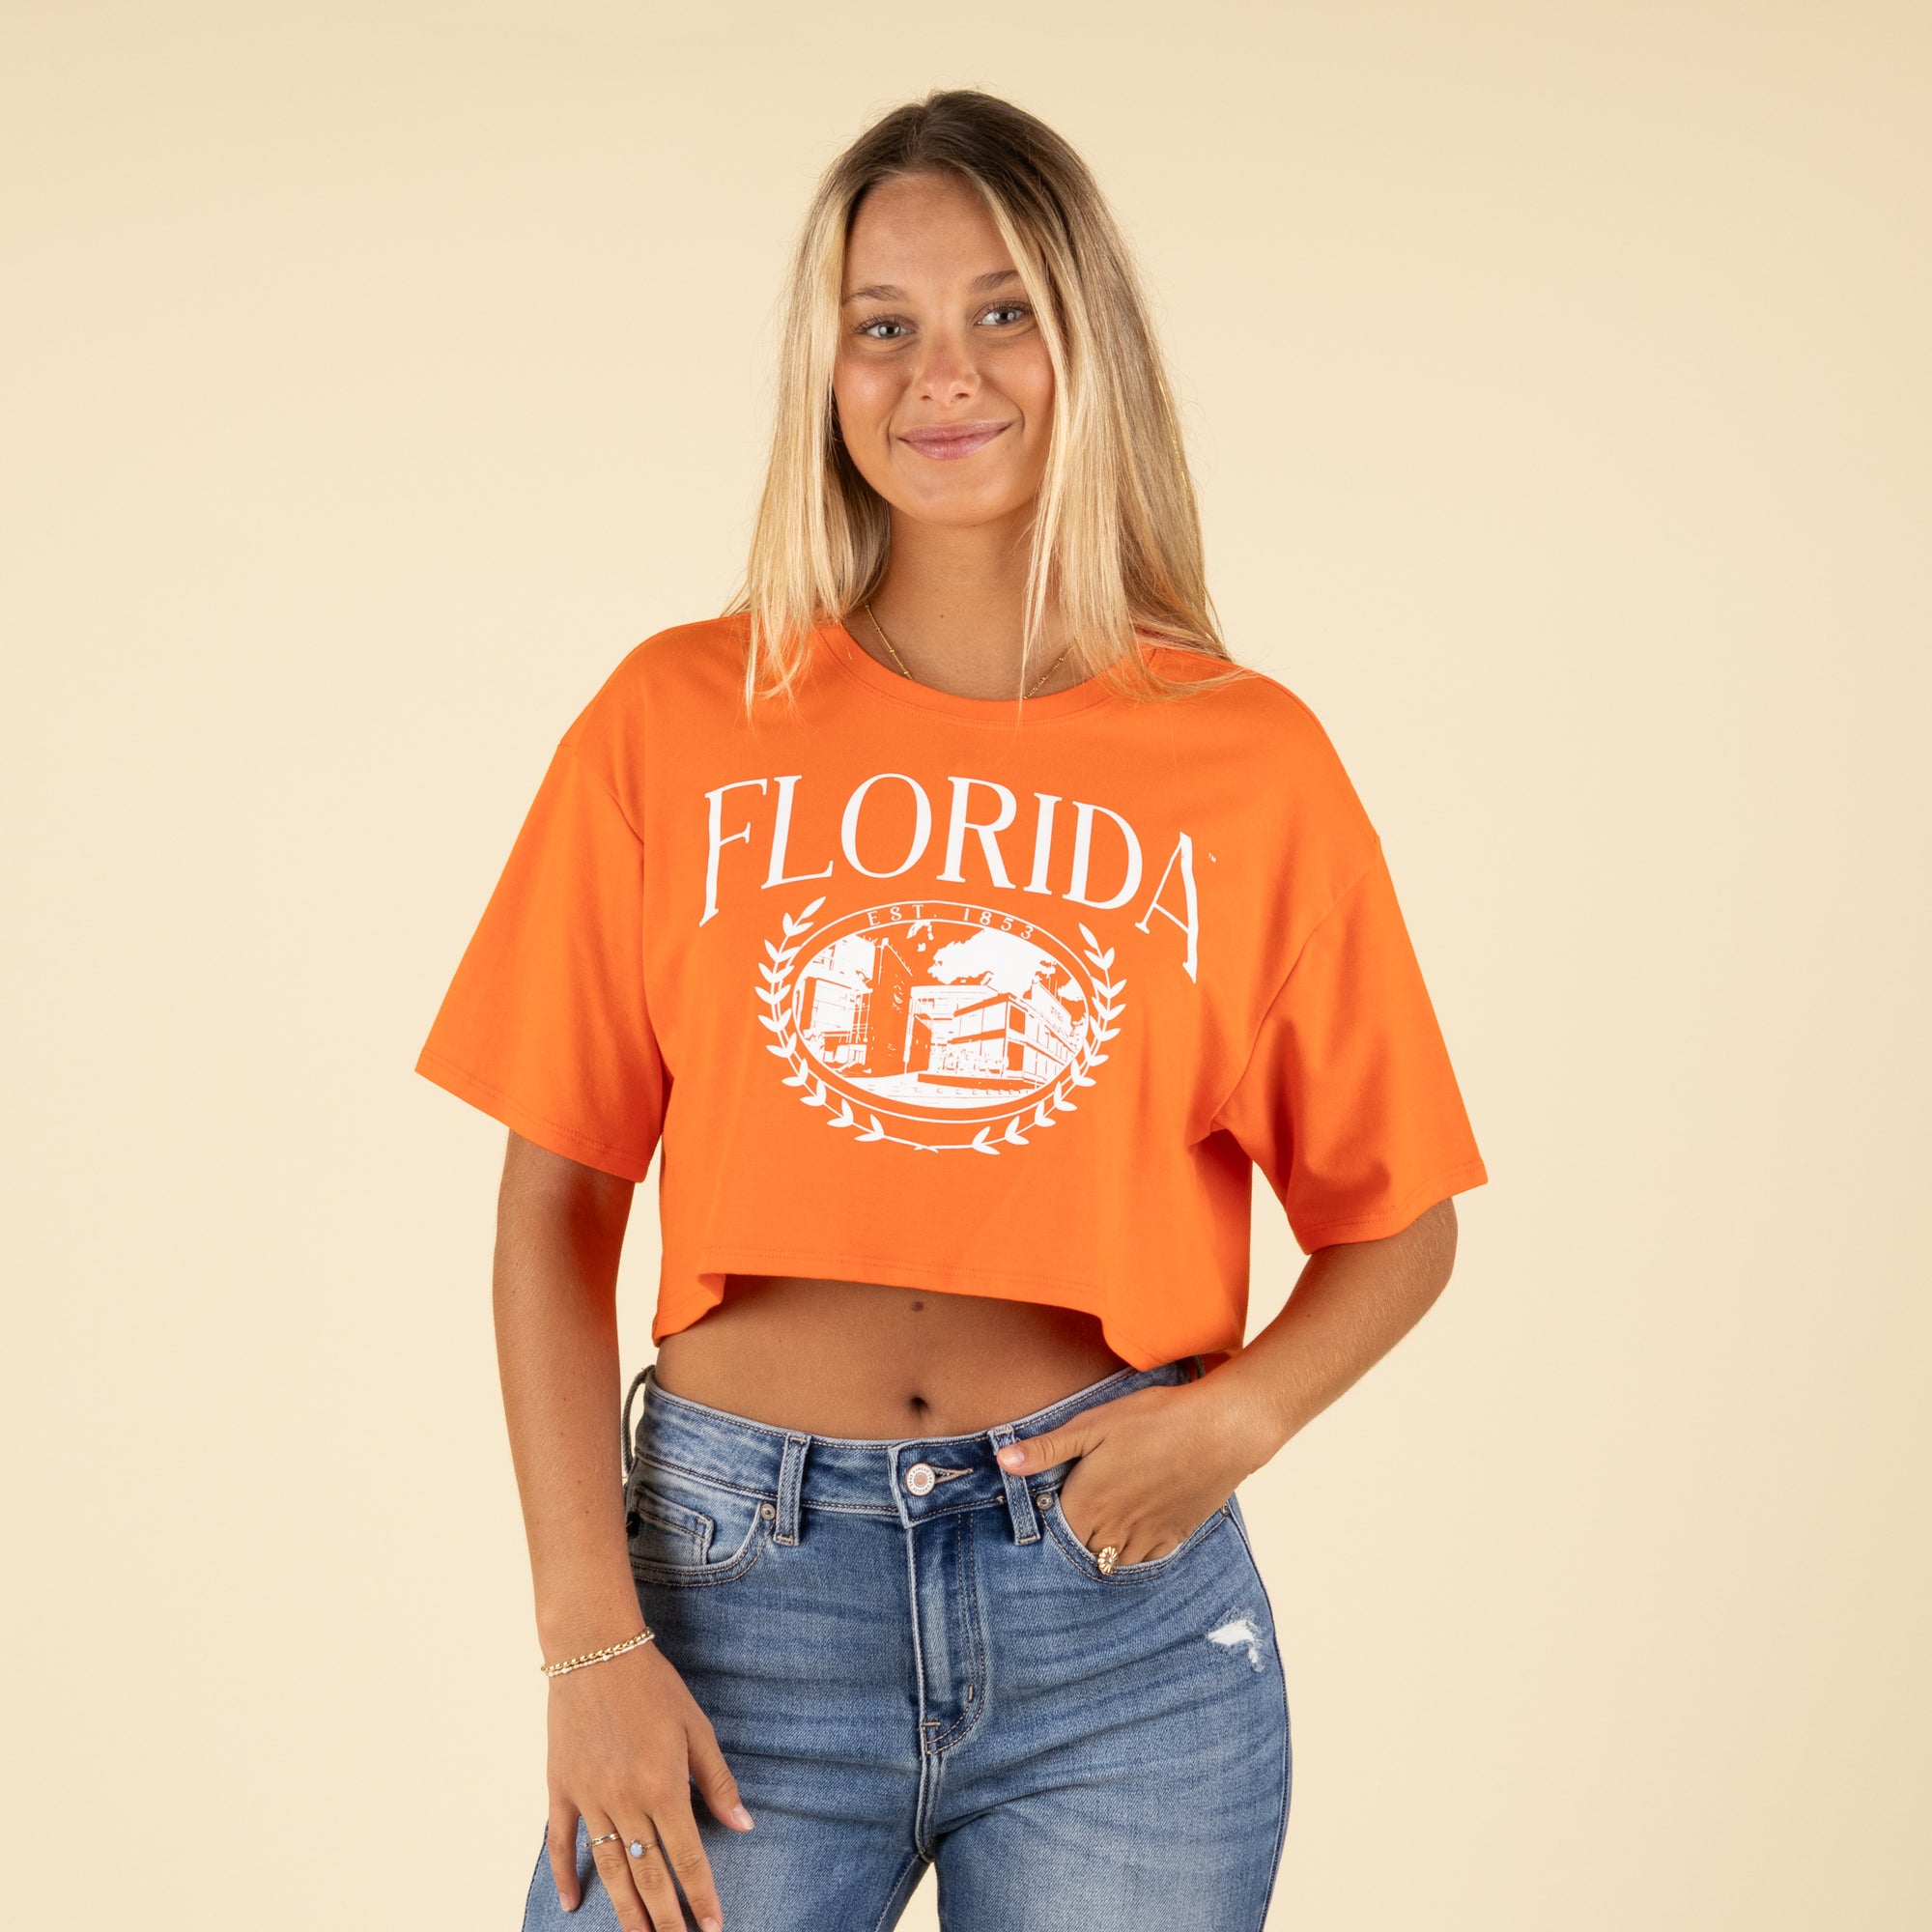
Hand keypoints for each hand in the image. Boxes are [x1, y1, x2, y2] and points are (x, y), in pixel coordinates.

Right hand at [546, 1637, 753, 1931]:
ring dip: (625, 1909)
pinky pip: (562, 1842)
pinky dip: (566, 1874)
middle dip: (666, 1917)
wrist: (595, 1651)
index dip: (702, 1895)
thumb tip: (743, 1824)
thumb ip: (717, 1780)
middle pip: (649, 1874)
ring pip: (611, 1867)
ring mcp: (590, 1799)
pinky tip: (573, 1903)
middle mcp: (626, 1802)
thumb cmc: (653, 1685)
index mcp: (664, 1788)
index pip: (688, 1857)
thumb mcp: (696, 1727)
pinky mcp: (561, 1789)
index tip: (713, 1925)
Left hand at [995, 1376, 1276, 1566]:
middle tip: (1070, 1523)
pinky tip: (1130, 1539)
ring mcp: (1147, 1537)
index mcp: (1087, 1505)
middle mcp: (1113, 1530)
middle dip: (1071, 1544)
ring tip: (1096, 1533)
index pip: (1053, 1536)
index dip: (1047, 1526)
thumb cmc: (1155, 1419)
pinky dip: (1133, 1556)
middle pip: (1080, 1553)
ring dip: (1100, 1552)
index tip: (1045, 1515)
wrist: (1222, 1429)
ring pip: (1112, 1563)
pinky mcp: (1176, 1535)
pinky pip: (1146, 1561)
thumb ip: (1048, 1448)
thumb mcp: (1094, 1424)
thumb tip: (1002, 1461)